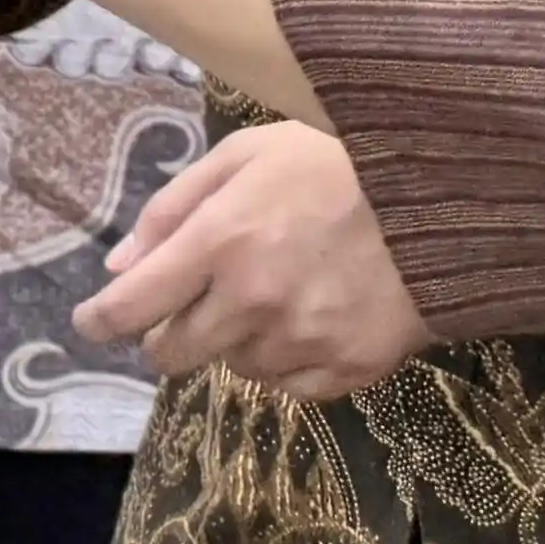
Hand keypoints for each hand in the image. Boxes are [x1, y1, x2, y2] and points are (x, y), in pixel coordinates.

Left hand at [71, 123, 428, 397]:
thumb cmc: (338, 163)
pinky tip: (309, 320)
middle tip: (192, 303)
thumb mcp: (245, 156)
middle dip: (167, 333)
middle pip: (172, 352)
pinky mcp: (349, 369)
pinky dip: (285, 362)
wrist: (453, 199)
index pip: (131, 307)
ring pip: (232, 367)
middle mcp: (253, 300)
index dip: (100, 320)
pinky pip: (289, 387)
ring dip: (235, 340)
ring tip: (275, 292)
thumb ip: (172, 209)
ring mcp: (303, 340)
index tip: (92, 321)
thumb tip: (119, 269)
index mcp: (220, 242)